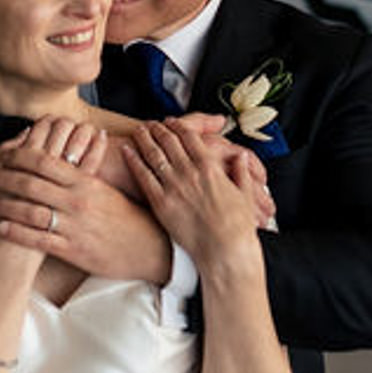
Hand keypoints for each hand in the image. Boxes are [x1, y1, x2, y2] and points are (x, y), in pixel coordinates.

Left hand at [0, 118, 172, 284]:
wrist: (147, 248)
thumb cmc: (126, 216)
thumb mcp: (107, 187)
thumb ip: (90, 164)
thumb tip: (90, 133)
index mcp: (86, 182)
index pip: (45, 162)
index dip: (19, 157)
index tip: (2, 156)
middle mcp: (78, 201)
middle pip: (31, 184)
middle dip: (4, 179)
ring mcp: (75, 226)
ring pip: (31, 212)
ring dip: (5, 205)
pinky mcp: (73, 250)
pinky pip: (39, 240)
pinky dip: (17, 233)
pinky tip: (2, 227)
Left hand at [124, 120, 265, 277]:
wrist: (224, 250)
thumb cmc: (237, 226)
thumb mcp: (245, 193)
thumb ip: (241, 171)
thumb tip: (241, 156)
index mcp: (209, 167)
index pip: (189, 137)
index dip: (178, 126)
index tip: (170, 121)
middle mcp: (189, 172)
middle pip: (168, 141)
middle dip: (158, 129)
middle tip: (150, 124)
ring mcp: (173, 187)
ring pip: (153, 154)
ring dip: (144, 139)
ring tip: (138, 131)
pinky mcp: (161, 204)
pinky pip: (143, 176)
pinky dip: (134, 161)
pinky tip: (127, 152)